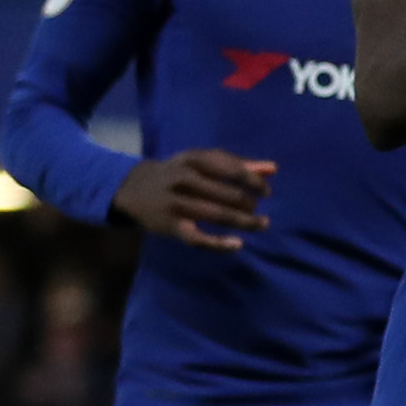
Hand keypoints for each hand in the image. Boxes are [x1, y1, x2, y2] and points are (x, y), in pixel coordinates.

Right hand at [115, 149, 276, 249]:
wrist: (133, 188)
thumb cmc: (176, 172)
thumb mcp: (200, 161)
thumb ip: (235, 164)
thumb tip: (273, 169)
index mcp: (193, 160)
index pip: (230, 169)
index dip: (253, 181)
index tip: (266, 192)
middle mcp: (185, 180)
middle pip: (226, 194)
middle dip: (249, 204)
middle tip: (257, 210)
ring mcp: (178, 205)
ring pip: (218, 216)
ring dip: (244, 222)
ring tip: (261, 224)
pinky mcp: (173, 227)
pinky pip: (199, 239)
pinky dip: (220, 243)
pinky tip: (237, 244)